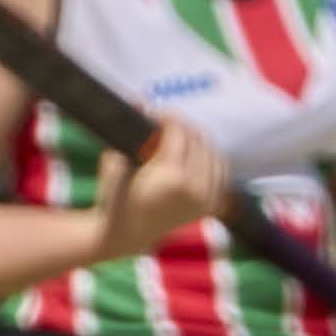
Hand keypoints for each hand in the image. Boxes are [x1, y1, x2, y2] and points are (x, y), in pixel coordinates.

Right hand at [94, 115, 235, 263]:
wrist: (126, 235)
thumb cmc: (115, 200)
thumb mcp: (115, 163)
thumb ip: (130, 132)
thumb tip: (141, 101)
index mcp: (173, 177)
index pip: (180, 132)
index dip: (168, 117)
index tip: (157, 112)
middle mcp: (196, 188)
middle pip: (198, 139)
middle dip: (182, 127)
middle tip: (166, 124)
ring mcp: (206, 198)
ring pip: (213, 153)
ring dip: (197, 141)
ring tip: (179, 139)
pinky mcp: (210, 204)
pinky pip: (220, 171)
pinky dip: (210, 159)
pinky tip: (195, 155)